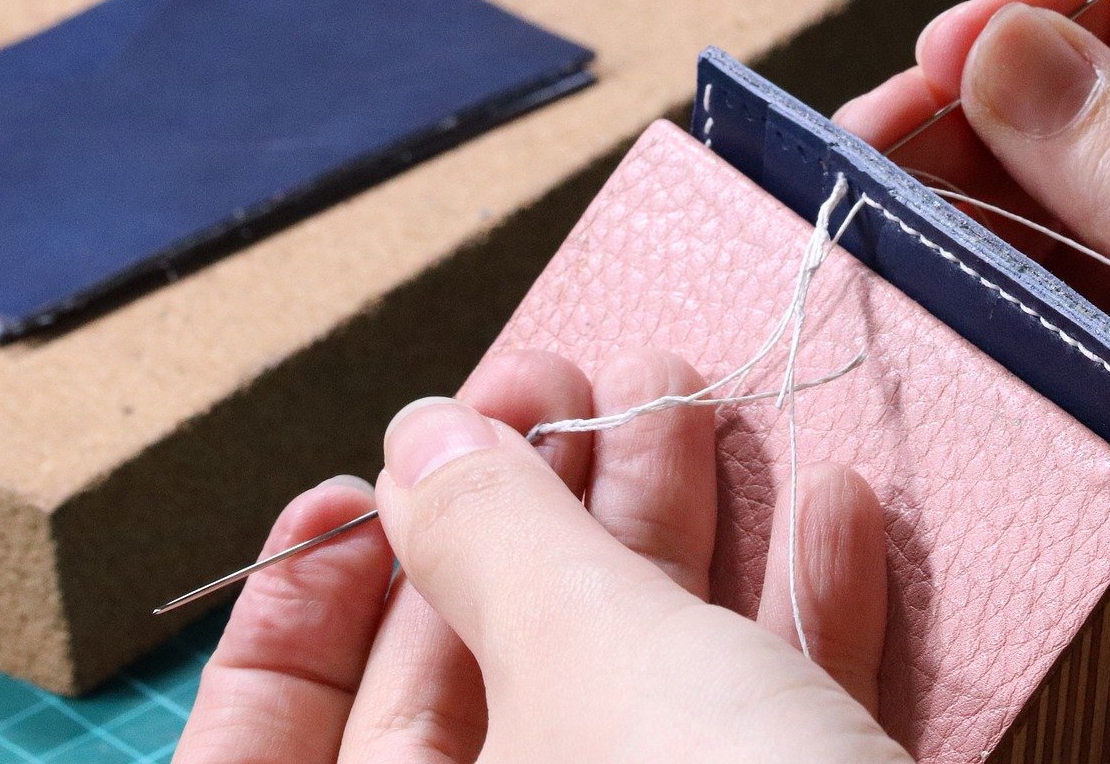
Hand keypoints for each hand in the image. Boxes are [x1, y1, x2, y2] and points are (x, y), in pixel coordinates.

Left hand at [172, 346, 909, 763]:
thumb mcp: (591, 658)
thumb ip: (491, 534)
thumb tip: (422, 435)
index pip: (276, 741)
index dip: (308, 603)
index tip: (382, 472)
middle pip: (479, 688)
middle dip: (535, 517)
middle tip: (580, 383)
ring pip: (634, 698)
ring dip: (678, 540)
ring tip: (694, 402)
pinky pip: (765, 737)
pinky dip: (800, 629)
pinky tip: (833, 510)